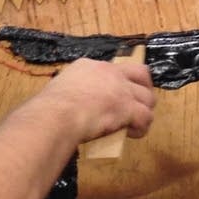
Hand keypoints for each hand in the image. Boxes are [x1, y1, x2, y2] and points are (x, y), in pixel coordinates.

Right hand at [38, 58, 155, 145]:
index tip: (116, 94)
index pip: (114, 68)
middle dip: (144, 88)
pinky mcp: (128, 107)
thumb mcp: (60, 88)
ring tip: (135, 123)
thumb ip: (72, 90)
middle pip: (141, 74)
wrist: (57, 115)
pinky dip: (141, 127)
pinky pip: (145, 117)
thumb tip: (71, 102)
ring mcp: (121, 89)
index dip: (119, 81)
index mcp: (89, 66)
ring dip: (144, 111)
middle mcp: (109, 72)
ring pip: (147, 97)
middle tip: (139, 103)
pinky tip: (132, 133)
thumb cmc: (51, 107)